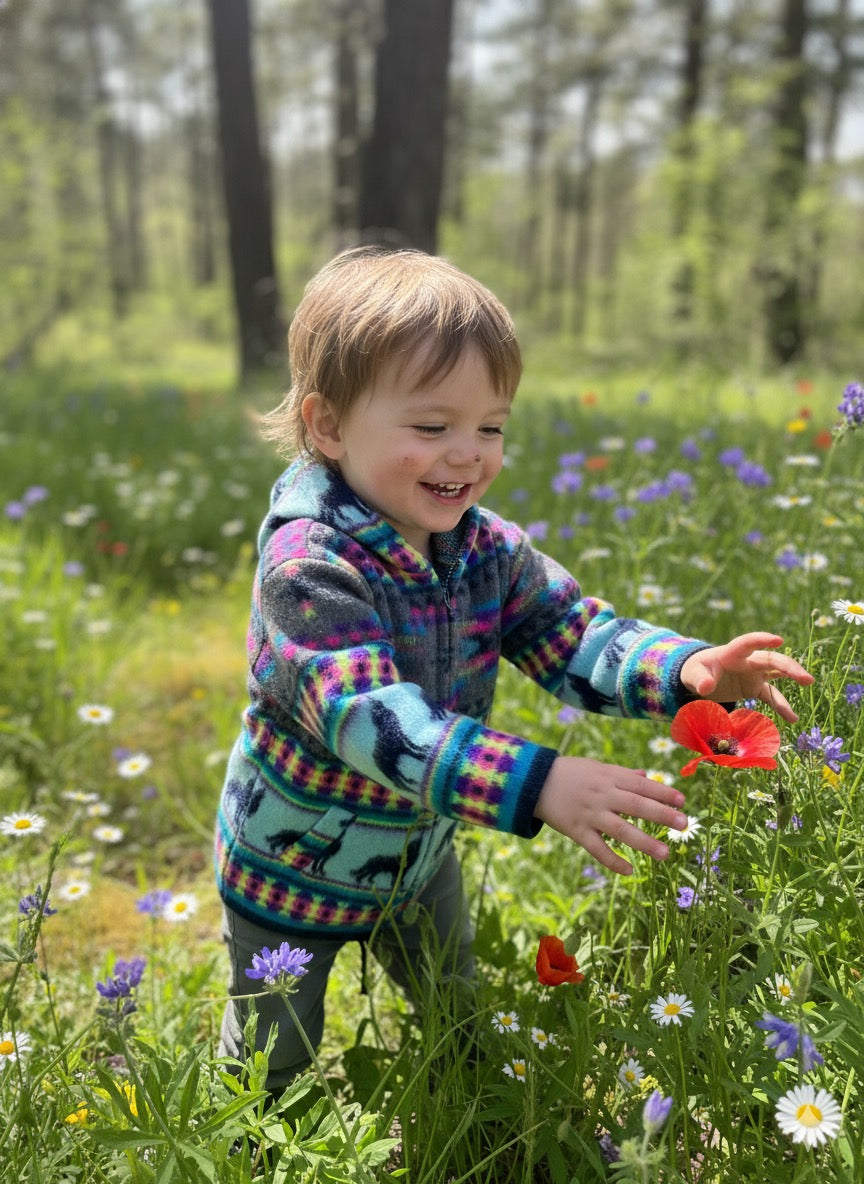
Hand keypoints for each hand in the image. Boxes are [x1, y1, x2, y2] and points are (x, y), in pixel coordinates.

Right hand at [534, 756, 687, 875]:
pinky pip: (597, 849)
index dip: (662, 792)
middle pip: (636, 805)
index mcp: (609, 777)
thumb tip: (646, 775)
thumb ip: (622, 774)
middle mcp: (602, 795)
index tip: (682, 802)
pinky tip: (629, 871)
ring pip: (620, 830)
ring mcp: (590, 814)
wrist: (532, 781)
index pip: (641, 785)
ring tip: (665, 854)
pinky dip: (612, 861)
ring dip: (644, 842)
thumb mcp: (596, 766)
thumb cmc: (568, 772)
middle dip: (661, 815)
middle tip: (683, 824)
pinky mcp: (576, 831)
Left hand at [680, 632, 812, 722]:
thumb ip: (699, 679)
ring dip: (792, 676)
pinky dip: (781, 706)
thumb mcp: (692, 674)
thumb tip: (706, 687)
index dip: (762, 641)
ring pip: (777, 672)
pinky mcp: (755, 687)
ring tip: (809, 684)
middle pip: (771, 660)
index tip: (779, 640)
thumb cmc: (696, 671)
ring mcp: (753, 674)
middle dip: (788, 666)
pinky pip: (771, 696)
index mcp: (731, 653)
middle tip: (806, 678)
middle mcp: (747, 661)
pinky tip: (793, 718)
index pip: (748, 643)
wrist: (699, 679)